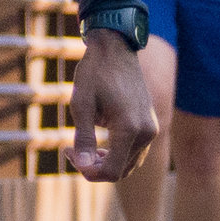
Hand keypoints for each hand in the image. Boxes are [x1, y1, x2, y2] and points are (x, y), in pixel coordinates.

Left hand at [67, 31, 157, 181]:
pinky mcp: (150, 125)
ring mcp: (151, 129)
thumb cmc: (95, 73)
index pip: (111, 171)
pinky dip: (116, 154)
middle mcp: (146, 132)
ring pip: (128, 164)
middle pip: (120, 171)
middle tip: (71, 150)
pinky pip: (134, 152)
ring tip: (83, 148)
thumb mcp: (81, 105)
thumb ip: (84, 138)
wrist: (115, 48)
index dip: (87, 171)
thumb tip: (84, 167)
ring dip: (105, 163)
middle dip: (94, 168)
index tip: (68, 151)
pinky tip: (99, 143)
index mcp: (130, 128)